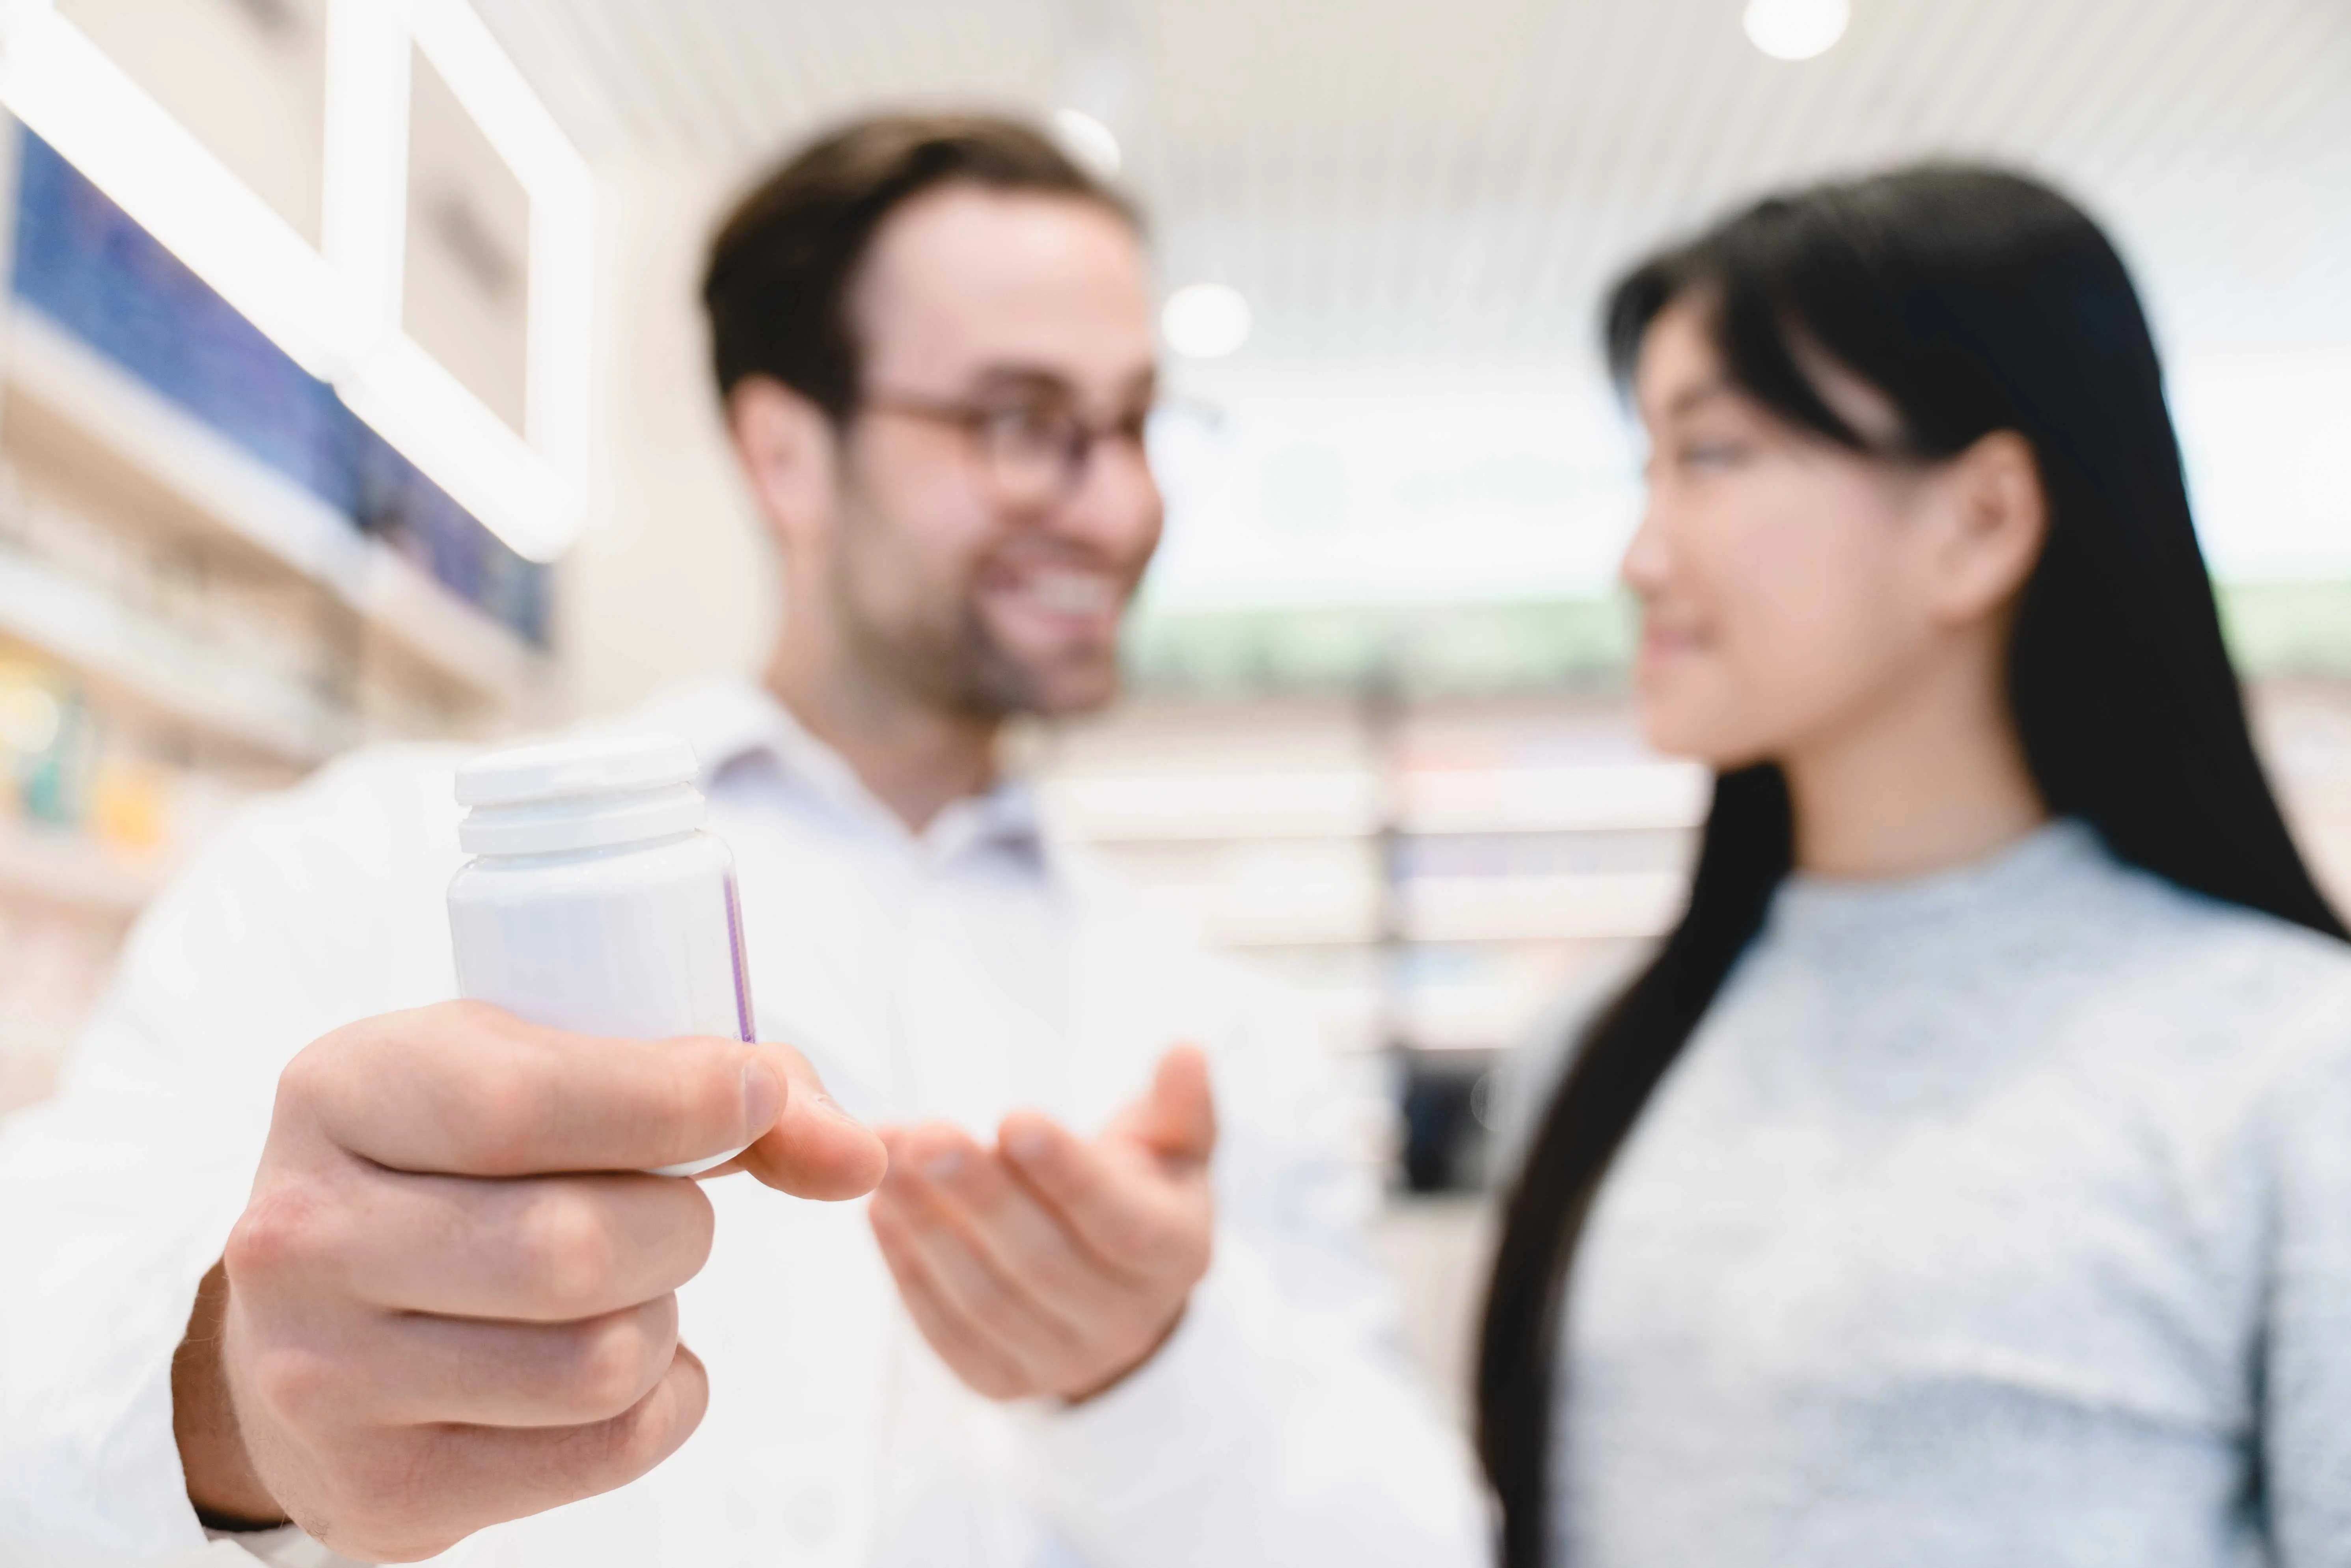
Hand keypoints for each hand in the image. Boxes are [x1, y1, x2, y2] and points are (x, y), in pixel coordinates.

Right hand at [172, 1001, 885, 1561]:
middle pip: (580, 1247)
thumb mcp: (561, 1073)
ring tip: (622, 1287)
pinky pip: (610, 1446)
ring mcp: (324, 1378)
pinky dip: (662, 1398)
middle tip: (663, 1211)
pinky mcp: (381, 1492)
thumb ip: (733, 1090)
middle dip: (679, 1224)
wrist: (310, 1320)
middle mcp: (304, 1237)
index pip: (527, 1103)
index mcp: (342, 1091)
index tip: (755, 1092)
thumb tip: (860, 1155)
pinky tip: (611, 1359)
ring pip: (605, 1360)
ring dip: (665, 1316)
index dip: (678, 1098)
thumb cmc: (468, 1167)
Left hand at [868, 1045, 1215, 1403]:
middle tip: (925, 1134)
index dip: (1067, 1174)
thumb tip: (1186, 1051)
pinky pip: (948, 1334)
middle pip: (1044, 1262)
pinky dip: (908, 1273)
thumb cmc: (1140, 1192)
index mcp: (1177, 1255)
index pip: (1122, 1223)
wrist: (1117, 1290)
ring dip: (929, 1228)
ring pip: (988, 1301)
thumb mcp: (1173, 1145)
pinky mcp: (1001, 1382)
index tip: (1013, 1116)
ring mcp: (1062, 1361)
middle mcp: (1127, 1322)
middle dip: (979, 1195)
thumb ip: (1177, 1103)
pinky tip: (883, 1211)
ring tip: (887, 1161)